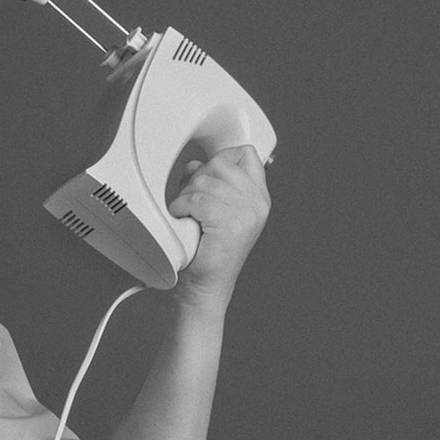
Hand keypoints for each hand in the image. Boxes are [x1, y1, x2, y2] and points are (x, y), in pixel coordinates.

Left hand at [169, 145, 269, 308]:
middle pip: (220, 162)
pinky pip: (197, 199)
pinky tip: (182, 218)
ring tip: (186, 214)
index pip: (245, 153)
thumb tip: (194, 164)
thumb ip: (208, 182)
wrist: (204, 286)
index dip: (219, 159)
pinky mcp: (232, 223)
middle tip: (191, 202)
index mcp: (258, 197)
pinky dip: (181, 207)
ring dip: (185, 195)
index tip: (206, 178)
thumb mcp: (210, 208)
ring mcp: (248, 213)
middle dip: (197, 178)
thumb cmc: (204, 250)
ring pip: (205, 180)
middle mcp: (258, 203)